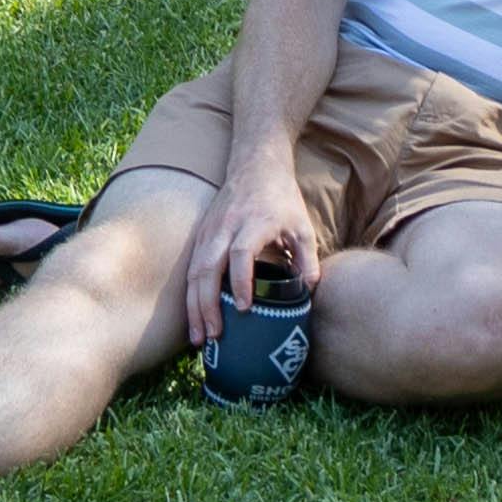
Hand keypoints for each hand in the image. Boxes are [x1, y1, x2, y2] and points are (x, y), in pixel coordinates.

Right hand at [177, 175, 323, 346]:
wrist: (255, 163)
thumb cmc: (282, 197)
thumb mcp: (302, 224)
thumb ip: (308, 258)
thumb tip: (310, 292)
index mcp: (254, 222)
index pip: (241, 253)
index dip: (241, 281)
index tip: (244, 309)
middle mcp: (226, 226)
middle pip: (209, 267)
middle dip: (207, 305)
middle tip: (214, 336)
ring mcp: (210, 230)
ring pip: (194, 271)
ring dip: (194, 306)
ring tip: (200, 338)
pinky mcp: (201, 234)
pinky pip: (191, 268)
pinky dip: (191, 295)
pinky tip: (195, 318)